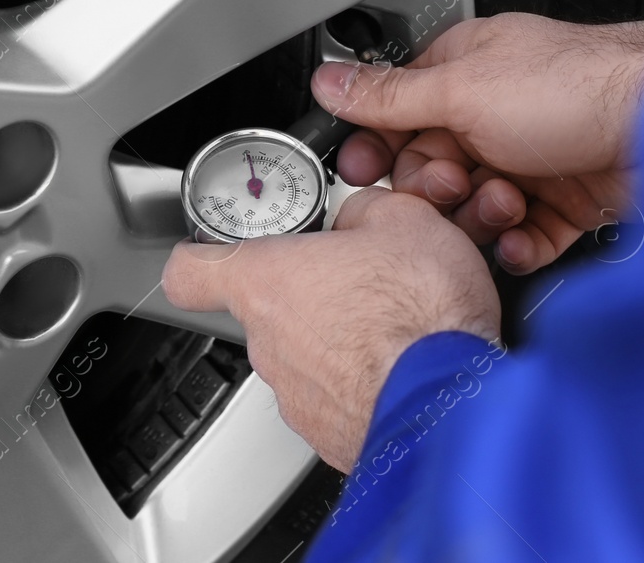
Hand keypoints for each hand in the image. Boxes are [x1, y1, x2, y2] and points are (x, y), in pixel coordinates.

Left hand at [162, 186, 498, 469]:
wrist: (453, 400)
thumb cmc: (423, 315)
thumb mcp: (405, 219)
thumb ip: (363, 211)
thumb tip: (361, 217)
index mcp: (269, 281)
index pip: (190, 271)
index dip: (201, 256)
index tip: (216, 249)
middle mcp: (268, 342)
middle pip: (264, 310)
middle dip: (307, 293)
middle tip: (356, 278)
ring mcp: (295, 394)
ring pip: (303, 355)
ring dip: (339, 339)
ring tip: (393, 324)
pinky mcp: (327, 433)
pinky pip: (335, 397)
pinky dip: (363, 381)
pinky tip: (402, 364)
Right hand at [312, 11, 643, 273]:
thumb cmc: (578, 85)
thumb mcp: (462, 89)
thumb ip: (390, 96)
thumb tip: (329, 80)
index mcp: (466, 70)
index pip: (398, 112)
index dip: (379, 146)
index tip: (366, 174)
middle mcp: (498, 112)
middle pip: (434, 166)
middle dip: (437, 186)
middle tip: (452, 185)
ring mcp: (533, 158)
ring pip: (477, 207)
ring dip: (481, 216)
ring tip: (503, 204)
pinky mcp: (568, 201)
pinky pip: (524, 236)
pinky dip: (519, 243)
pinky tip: (524, 237)